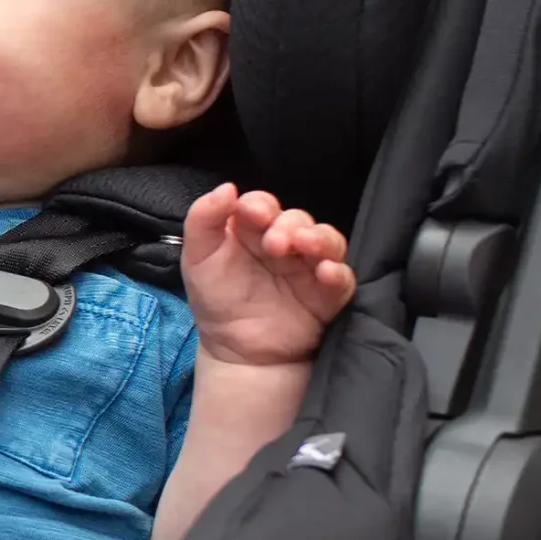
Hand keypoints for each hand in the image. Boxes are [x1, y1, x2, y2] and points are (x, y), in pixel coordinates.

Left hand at [181, 185, 355, 367]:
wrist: (236, 352)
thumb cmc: (216, 299)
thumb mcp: (197, 258)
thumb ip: (203, 221)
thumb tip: (227, 187)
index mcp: (252, 230)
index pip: (262, 205)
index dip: (259, 205)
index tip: (252, 213)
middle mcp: (285, 243)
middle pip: (297, 219)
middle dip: (287, 225)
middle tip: (274, 242)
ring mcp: (309, 267)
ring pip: (326, 240)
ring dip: (318, 238)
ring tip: (303, 245)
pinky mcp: (328, 294)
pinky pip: (343, 278)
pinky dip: (338, 272)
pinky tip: (326, 271)